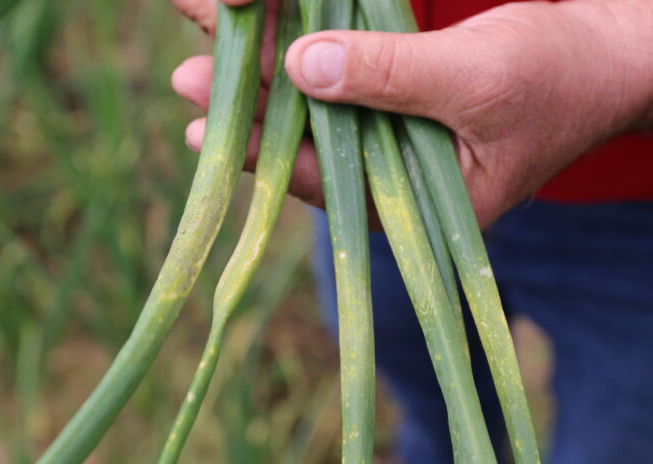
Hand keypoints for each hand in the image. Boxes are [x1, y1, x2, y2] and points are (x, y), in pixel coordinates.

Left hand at [172, 0, 652, 227]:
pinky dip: (302, 51)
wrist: (602, 57)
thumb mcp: (476, 80)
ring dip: (264, 71)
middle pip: (304, 140)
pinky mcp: (395, 95)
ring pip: (313, 102)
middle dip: (248, 106)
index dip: (258, 149)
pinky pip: (338, 75)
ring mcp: (391, 134)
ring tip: (208, 46)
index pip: (319, 180)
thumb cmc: (556, 79)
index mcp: (411, 200)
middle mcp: (391, 172)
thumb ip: (391, 78)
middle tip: (188, 79)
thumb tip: (303, 67)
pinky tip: (267, 37)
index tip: (201, 123)